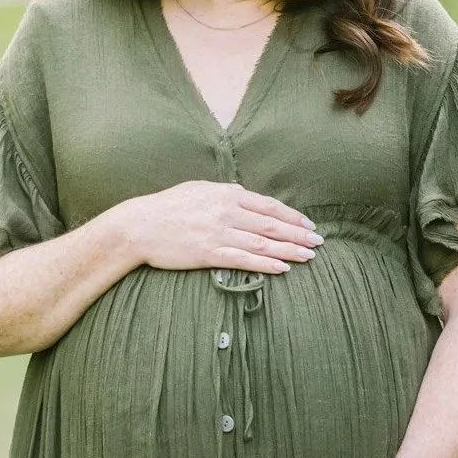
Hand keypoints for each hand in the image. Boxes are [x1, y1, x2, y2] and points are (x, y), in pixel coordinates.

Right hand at [112, 180, 320, 275]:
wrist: (139, 225)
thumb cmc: (168, 207)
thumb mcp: (198, 189)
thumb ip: (224, 193)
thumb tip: (244, 195)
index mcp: (226, 194)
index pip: (269, 205)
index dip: (292, 216)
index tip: (309, 225)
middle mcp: (227, 211)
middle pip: (272, 223)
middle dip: (298, 234)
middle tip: (318, 243)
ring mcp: (219, 233)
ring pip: (263, 242)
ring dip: (289, 250)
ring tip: (309, 256)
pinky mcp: (209, 253)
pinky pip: (244, 259)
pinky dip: (266, 263)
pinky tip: (282, 268)